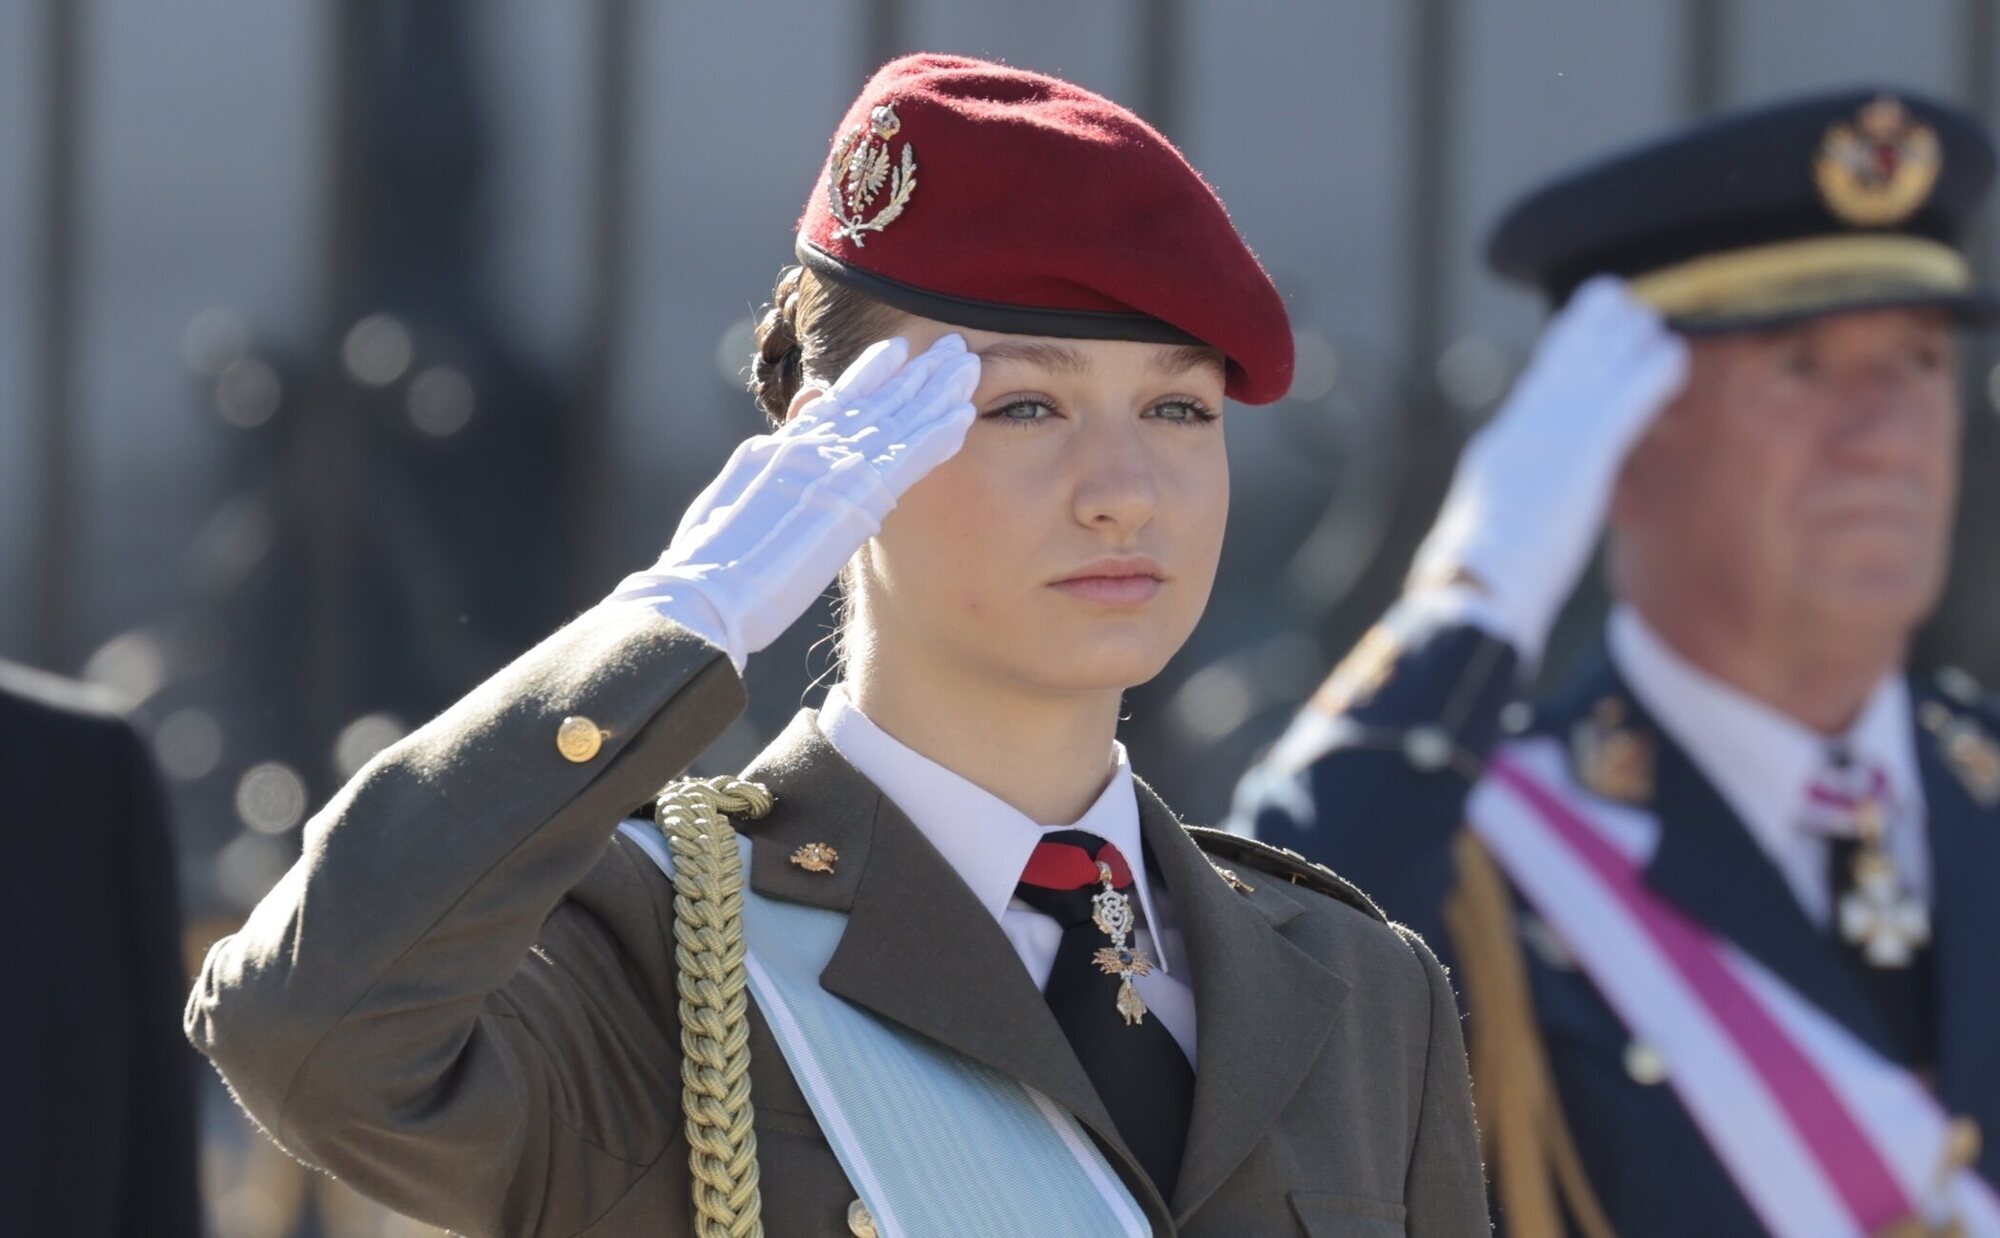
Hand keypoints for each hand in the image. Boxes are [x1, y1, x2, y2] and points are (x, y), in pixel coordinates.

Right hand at [613, 334, 980, 668]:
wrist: (704, 591)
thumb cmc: (708, 561)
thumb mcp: (733, 496)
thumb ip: (766, 464)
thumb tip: (781, 442)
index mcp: (782, 449)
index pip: (837, 402)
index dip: (871, 374)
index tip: (898, 351)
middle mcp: (811, 449)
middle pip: (876, 403)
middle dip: (916, 375)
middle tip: (952, 349)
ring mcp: (832, 470)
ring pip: (898, 421)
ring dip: (936, 394)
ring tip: (967, 367)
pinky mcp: (852, 501)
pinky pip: (907, 459)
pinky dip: (936, 436)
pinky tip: (965, 416)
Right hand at [1408, 277, 1688, 661]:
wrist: (1477, 586)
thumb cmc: (1476, 584)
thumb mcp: (1483, 538)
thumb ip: (1502, 520)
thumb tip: (1487, 545)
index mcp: (1497, 450)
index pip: (1533, 391)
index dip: (1559, 357)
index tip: (1574, 333)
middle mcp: (1522, 430)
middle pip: (1559, 362)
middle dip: (1588, 328)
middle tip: (1612, 294)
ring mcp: (1552, 436)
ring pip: (1593, 368)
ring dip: (1623, 339)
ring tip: (1649, 315)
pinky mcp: (1583, 451)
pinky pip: (1626, 400)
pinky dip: (1651, 375)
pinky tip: (1674, 356)